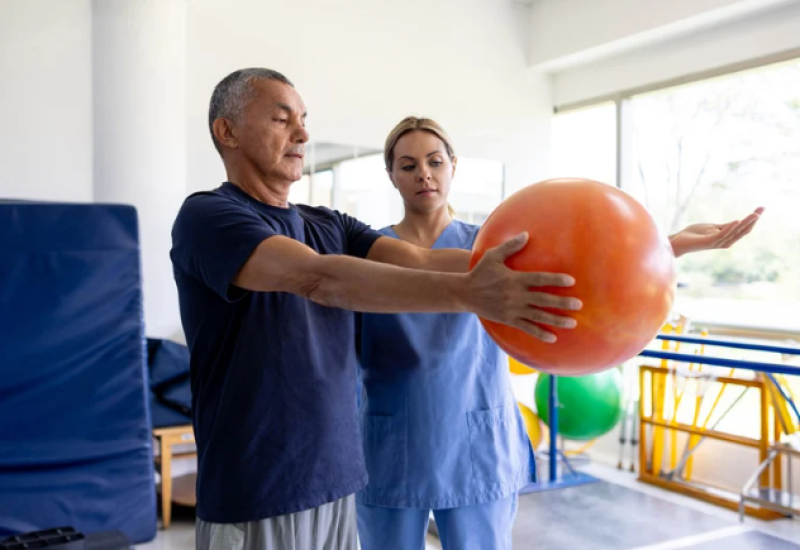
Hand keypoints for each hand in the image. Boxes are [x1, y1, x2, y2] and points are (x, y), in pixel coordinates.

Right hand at [465, 233, 581, 342]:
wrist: (464, 293)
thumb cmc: (480, 272)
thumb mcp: (493, 256)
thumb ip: (511, 246)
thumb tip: (526, 234)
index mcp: (514, 279)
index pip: (539, 279)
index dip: (555, 280)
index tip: (571, 281)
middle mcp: (515, 296)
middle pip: (543, 300)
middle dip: (562, 302)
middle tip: (579, 304)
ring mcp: (512, 309)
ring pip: (538, 316)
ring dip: (556, 320)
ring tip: (573, 322)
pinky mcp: (508, 319)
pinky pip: (526, 328)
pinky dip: (539, 333)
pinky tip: (553, 338)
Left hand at [669, 207, 763, 257]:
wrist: (678, 241)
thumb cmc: (694, 234)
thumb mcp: (713, 228)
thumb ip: (725, 227)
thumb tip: (737, 222)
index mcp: (727, 238)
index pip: (744, 229)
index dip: (753, 219)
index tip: (761, 209)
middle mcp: (725, 242)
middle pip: (743, 230)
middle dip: (753, 219)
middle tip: (762, 209)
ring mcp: (718, 242)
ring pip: (735, 232)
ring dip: (745, 222)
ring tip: (754, 214)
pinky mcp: (710, 241)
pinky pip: (722, 234)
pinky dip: (730, 228)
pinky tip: (736, 221)